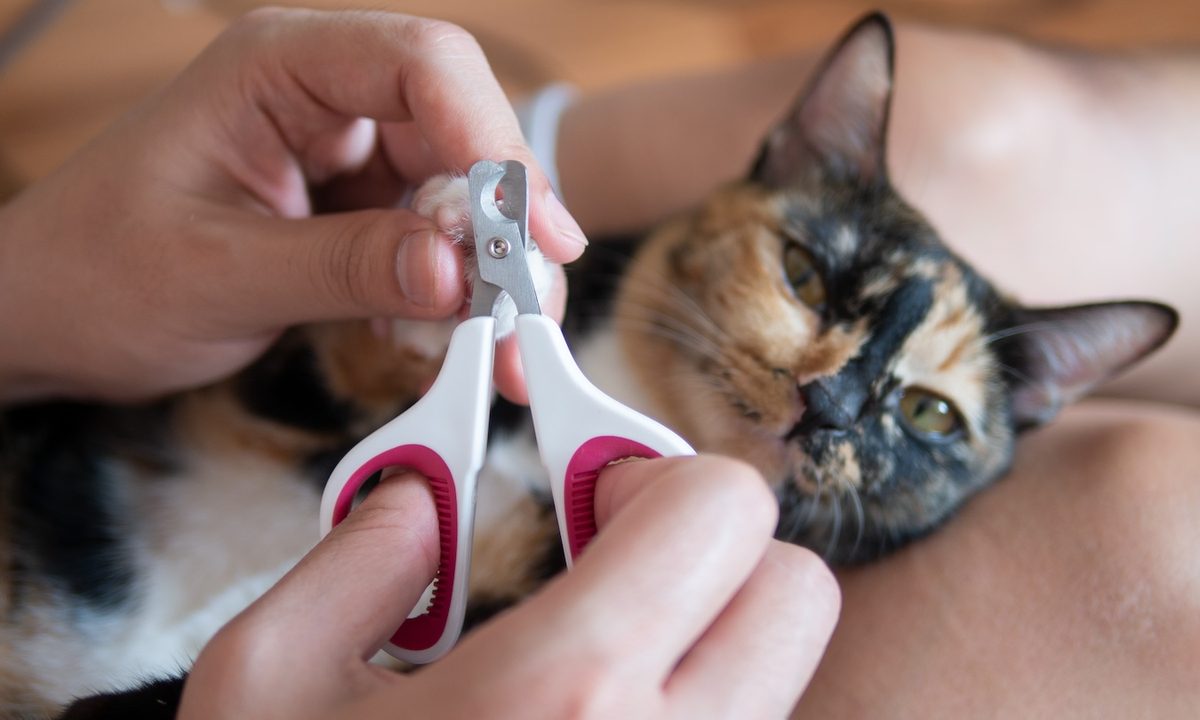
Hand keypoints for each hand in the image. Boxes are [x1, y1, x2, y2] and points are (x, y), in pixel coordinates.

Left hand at [0, 8, 584, 403]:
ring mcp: (344, 152)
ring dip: (489, 271)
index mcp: (278, 67)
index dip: (493, 141)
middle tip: (530, 312)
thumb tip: (458, 273)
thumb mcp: (218, 273)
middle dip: (506, 224)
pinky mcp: (354, 206)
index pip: (422, 65)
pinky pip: (433, 237)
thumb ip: (342, 265)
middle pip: (461, 132)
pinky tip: (438, 337)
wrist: (52, 315)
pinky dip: (452, 291)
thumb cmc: (97, 273)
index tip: (533, 233)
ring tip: (497, 347)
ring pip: (460, 193)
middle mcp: (324, 96)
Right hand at [179, 456, 839, 717]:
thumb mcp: (264, 682)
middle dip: (710, 553)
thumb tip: (423, 499)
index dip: (655, 474)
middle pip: (794, 591)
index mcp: (564, 694)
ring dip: (702, 641)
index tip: (589, 498)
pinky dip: (691, 711)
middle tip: (605, 570)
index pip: (722, 509)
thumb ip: (356, 555)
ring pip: (777, 678)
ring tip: (583, 667)